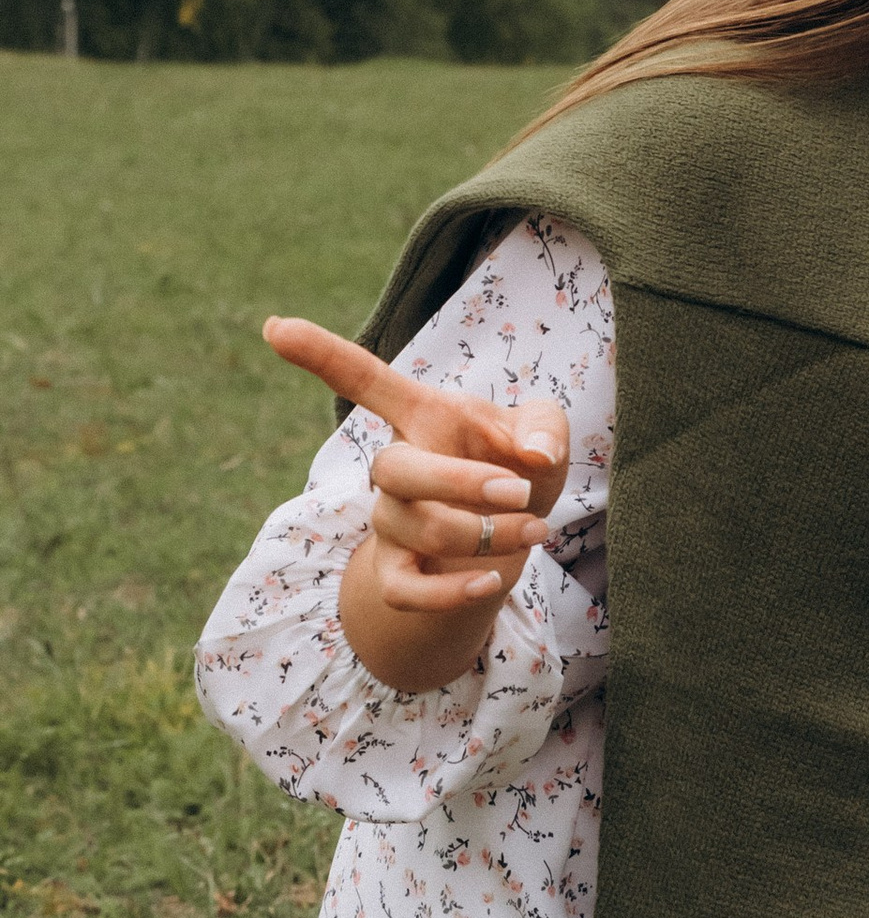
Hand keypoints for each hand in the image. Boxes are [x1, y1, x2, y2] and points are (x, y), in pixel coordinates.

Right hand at [263, 315, 569, 693]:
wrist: (518, 531)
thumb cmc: (520, 466)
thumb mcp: (541, 434)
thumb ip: (544, 426)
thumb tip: (536, 454)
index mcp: (421, 415)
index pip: (361, 379)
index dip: (321, 355)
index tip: (274, 326)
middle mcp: (396, 466)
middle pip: (390, 469)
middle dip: (458, 482)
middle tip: (518, 490)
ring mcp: (391, 520)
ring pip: (414, 527)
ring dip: (483, 533)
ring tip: (536, 528)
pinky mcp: (400, 572)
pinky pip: (402, 590)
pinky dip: (447, 591)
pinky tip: (490, 582)